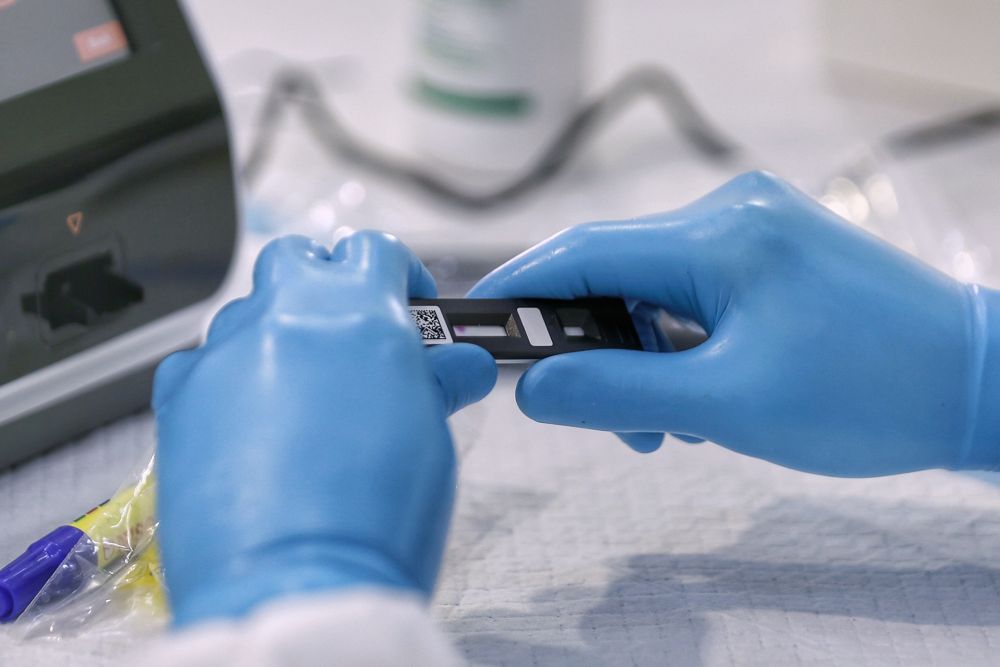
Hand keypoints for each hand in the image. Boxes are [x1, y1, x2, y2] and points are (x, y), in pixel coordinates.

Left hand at [154, 232, 496, 626]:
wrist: (293, 584)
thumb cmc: (373, 520)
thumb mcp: (430, 439)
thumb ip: (436, 384)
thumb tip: (459, 366)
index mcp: (361, 313)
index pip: (377, 250)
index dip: (398, 273)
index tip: (408, 305)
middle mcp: (288, 315)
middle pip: (300, 259)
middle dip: (325, 282)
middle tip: (347, 332)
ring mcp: (226, 351)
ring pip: (251, 311)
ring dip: (279, 334)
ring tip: (300, 395)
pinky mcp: (180, 395)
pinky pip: (204, 362)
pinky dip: (230, 378)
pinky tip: (250, 424)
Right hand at [470, 171, 999, 475]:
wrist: (978, 385)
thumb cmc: (867, 394)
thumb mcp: (727, 404)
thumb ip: (618, 393)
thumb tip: (534, 391)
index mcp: (718, 237)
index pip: (583, 252)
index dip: (521, 291)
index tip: (480, 330)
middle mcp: (732, 213)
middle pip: (616, 274)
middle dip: (597, 349)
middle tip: (610, 419)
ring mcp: (756, 228)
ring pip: (654, 290)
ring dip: (644, 356)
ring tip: (675, 420)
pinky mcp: (773, 251)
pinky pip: (695, 293)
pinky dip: (681, 344)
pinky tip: (706, 391)